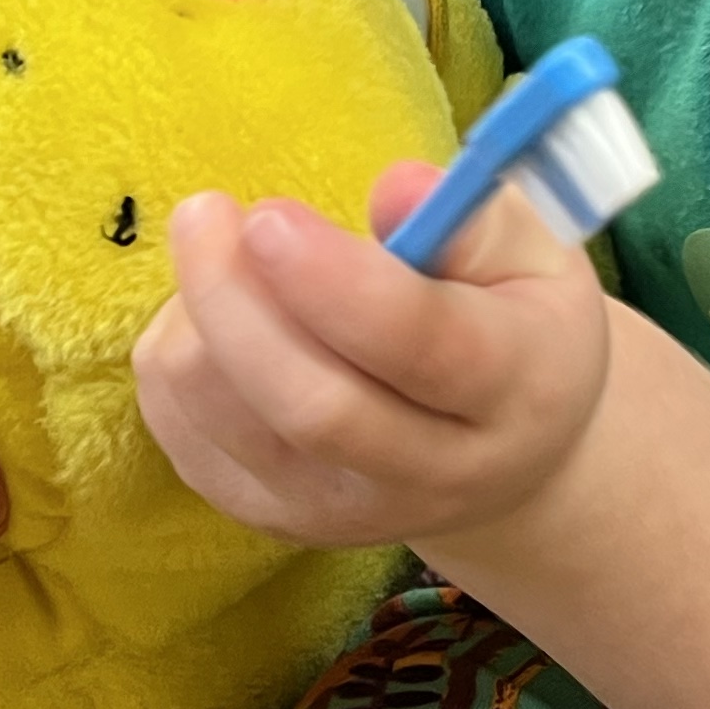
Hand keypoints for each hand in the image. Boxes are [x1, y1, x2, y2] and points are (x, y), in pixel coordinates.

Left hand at [132, 164, 612, 555]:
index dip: (335, 282)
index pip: (421, 346)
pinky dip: (174, 359)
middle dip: (234, 300)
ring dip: (197, 319)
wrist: (502, 462)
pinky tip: (217, 318)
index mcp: (512, 389)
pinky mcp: (272, 519)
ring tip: (226, 255)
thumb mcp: (536, 259)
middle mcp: (429, 472)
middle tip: (205, 212)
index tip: (269, 216)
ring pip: (229, 418)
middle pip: (312, 405)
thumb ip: (475, 221)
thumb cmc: (515, 330)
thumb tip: (396, 189)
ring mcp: (342, 511)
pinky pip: (182, 437)